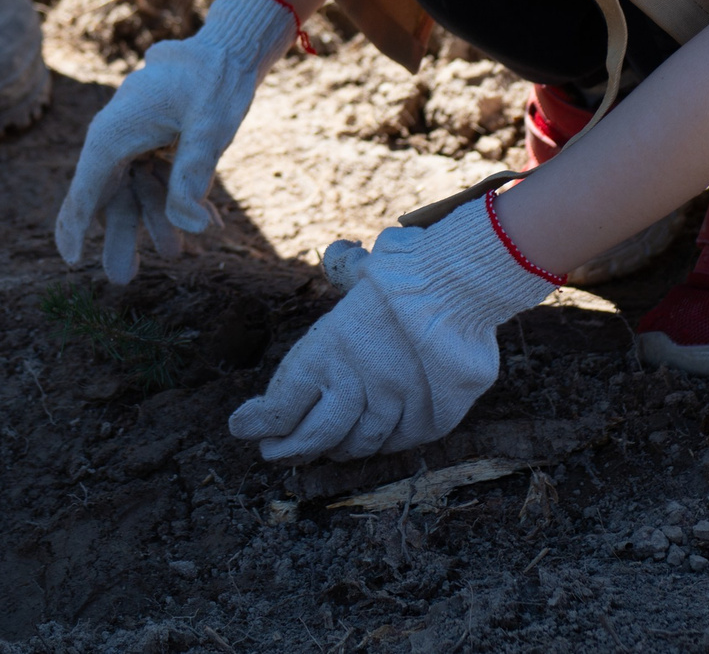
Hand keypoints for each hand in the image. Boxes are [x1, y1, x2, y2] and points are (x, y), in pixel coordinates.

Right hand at [54, 0, 294, 282]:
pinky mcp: (153, 145)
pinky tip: (212, 223)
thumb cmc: (212, 80)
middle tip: (122, 280)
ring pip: (135, 194)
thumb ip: (195, 173)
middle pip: (107, 198)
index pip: (86, 188)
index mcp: (113, 133)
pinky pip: (156, 181)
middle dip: (117, 237)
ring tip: (178, 254)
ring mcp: (133, 142)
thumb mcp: (210, 127)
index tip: (71, 261)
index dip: (74, 227)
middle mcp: (115, 139)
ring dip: (156, 222)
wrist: (226, 50)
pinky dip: (178, 201)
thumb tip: (193, 226)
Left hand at [229, 196, 557, 461]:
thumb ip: (346, 271)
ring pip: (362, 443)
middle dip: (292, 449)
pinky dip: (386, 441)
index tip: (244, 428)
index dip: (261, 422)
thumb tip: (339, 254)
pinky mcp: (432, 418)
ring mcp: (395, 406)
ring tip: (327, 448)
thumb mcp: (367, 272)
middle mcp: (355, 385)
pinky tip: (374, 440)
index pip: (282, 404)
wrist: (464, 285)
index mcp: (325, 352)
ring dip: (341, 447)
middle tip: (275, 455)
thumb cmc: (410, 273)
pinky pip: (402, 440)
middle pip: (317, 436)